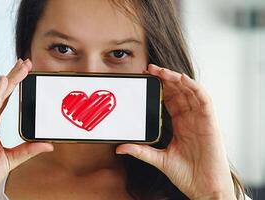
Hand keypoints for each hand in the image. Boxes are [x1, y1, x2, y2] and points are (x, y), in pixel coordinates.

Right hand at [0, 59, 53, 199]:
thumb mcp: (13, 159)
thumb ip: (29, 150)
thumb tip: (48, 144)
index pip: (4, 99)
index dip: (14, 84)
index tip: (25, 71)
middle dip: (13, 77)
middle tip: (26, 62)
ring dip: (7, 82)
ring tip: (18, 69)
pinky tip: (3, 85)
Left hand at [116, 64, 235, 198]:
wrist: (204, 188)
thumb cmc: (187, 174)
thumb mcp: (158, 159)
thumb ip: (140, 151)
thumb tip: (120, 148)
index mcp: (180, 123)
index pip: (168, 99)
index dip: (158, 87)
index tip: (144, 79)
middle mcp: (190, 118)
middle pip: (177, 91)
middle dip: (164, 78)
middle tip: (148, 70)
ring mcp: (200, 118)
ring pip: (189, 91)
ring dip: (175, 78)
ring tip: (159, 70)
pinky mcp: (210, 121)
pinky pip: (203, 99)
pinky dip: (193, 86)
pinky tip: (181, 79)